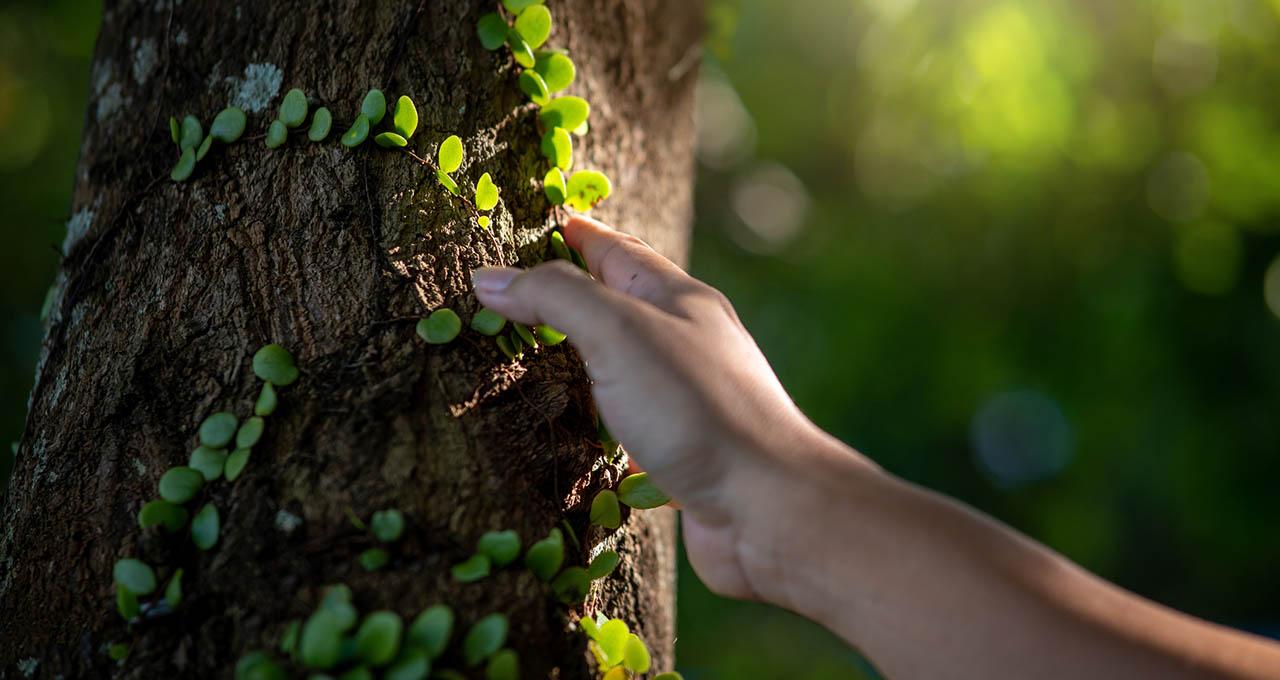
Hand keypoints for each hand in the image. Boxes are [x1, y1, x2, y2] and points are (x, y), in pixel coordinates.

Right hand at [473, 216, 850, 598]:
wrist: (766, 508)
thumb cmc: (696, 408)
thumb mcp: (619, 332)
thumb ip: (556, 298)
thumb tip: (489, 278)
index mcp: (681, 300)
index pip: (619, 251)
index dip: (577, 236)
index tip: (537, 227)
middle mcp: (690, 343)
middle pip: (625, 305)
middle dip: (578, 294)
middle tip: (525, 291)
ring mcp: (689, 400)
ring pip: (628, 367)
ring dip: (586, 360)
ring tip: (541, 358)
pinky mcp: (684, 453)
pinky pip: (632, 426)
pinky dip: (600, 422)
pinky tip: (578, 435)